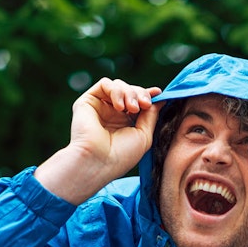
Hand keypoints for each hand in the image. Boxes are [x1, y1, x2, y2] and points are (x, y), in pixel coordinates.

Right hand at [35, 78, 161, 203]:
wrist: (98, 162)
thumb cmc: (121, 155)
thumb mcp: (144, 135)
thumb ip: (151, 115)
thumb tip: (160, 98)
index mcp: (125, 124)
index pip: (138, 102)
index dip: (148, 95)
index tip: (158, 93)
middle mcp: (112, 115)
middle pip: (130, 91)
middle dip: (140, 94)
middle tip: (144, 105)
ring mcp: (100, 107)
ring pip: (119, 86)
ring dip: (130, 93)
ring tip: (132, 108)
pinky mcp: (87, 101)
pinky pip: (105, 84)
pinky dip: (116, 90)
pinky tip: (119, 107)